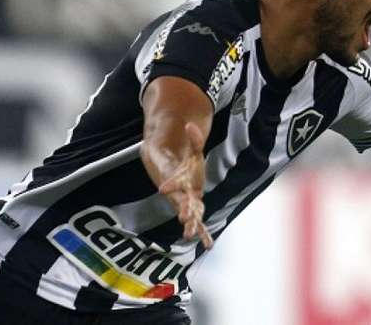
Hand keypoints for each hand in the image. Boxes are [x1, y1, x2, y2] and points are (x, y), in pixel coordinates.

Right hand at [158, 122, 213, 247]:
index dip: (170, 185)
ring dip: (191, 225)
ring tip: (191, 235)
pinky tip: (208, 244)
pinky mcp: (195, 208)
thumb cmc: (183, 161)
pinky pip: (200, 222)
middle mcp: (181, 193)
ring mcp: (188, 202)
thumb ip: (194, 139)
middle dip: (183, 210)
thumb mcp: (192, 149)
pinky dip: (204, 233)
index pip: (173, 182)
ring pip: (190, 215)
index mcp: (179, 179)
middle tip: (183, 218)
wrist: (171, 172)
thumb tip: (191, 125)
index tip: (162, 189)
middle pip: (181, 202)